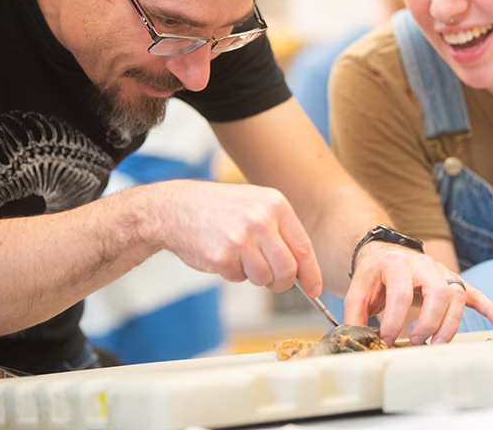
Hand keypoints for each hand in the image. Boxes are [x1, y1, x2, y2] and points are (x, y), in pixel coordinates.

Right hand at [144, 180, 322, 295]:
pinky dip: (233, 273)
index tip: (315, 289)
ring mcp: (241, 238)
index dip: (311, 273)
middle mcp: (261, 219)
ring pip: (264, 277)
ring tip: (239, 256)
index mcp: (275, 204)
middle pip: (288, 269)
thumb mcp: (255, 205)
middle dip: (282, 282)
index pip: (303, 247)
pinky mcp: (223, 256)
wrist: (176, 208)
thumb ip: (280, 232)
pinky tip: (222, 255)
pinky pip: (239, 278)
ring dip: (254, 276)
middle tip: (273, 282)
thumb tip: (302, 270)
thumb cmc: (219, 210)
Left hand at [343, 242, 492, 344]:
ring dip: (451, 322)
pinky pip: (474, 291)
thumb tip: (356, 342)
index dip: (395, 320)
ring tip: (438, 344)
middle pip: (437, 290)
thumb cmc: (373, 276)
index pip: (401, 293)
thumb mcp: (358, 292)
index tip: (388, 339)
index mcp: (396, 264)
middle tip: (417, 341)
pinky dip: (488, 307)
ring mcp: (440, 270)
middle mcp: (422, 264)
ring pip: (456, 294)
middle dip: (429, 321)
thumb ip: (355, 317)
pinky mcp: (451, 279)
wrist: (384, 253)